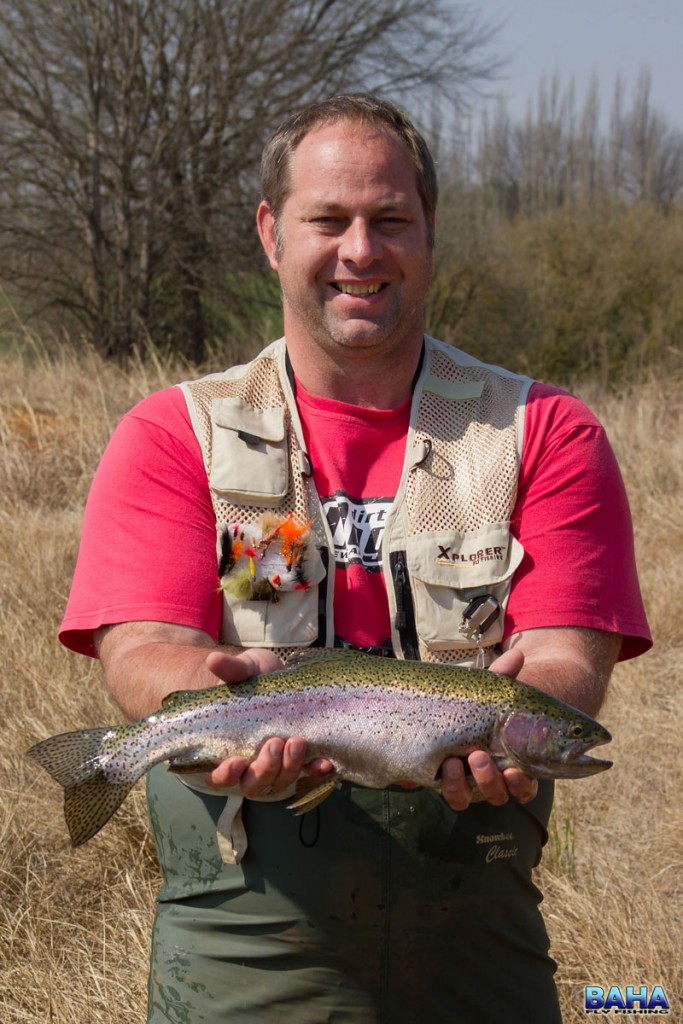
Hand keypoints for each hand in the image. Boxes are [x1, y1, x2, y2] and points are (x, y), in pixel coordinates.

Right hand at [203, 647, 333, 796]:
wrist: (279, 674)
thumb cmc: (251, 677)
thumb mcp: (242, 670)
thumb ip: (230, 670)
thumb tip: (212, 659)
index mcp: (226, 750)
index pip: (219, 776)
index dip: (225, 775)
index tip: (236, 761)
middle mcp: (250, 764)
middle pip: (253, 784)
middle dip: (264, 769)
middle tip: (274, 743)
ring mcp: (277, 764)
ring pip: (280, 781)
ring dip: (290, 768)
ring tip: (297, 742)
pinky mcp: (300, 758)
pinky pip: (308, 772)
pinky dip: (315, 770)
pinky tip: (324, 763)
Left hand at [440, 646, 537, 810]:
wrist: (445, 706)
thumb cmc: (480, 701)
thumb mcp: (488, 690)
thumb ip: (502, 676)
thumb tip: (517, 655)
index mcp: (512, 762)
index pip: (524, 786)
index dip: (521, 785)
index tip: (516, 771)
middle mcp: (490, 778)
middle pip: (496, 794)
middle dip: (489, 780)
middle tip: (478, 756)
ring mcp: (464, 781)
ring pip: (467, 798)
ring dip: (461, 784)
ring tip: (454, 761)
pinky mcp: (440, 781)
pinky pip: (444, 793)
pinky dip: (442, 783)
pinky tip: (437, 767)